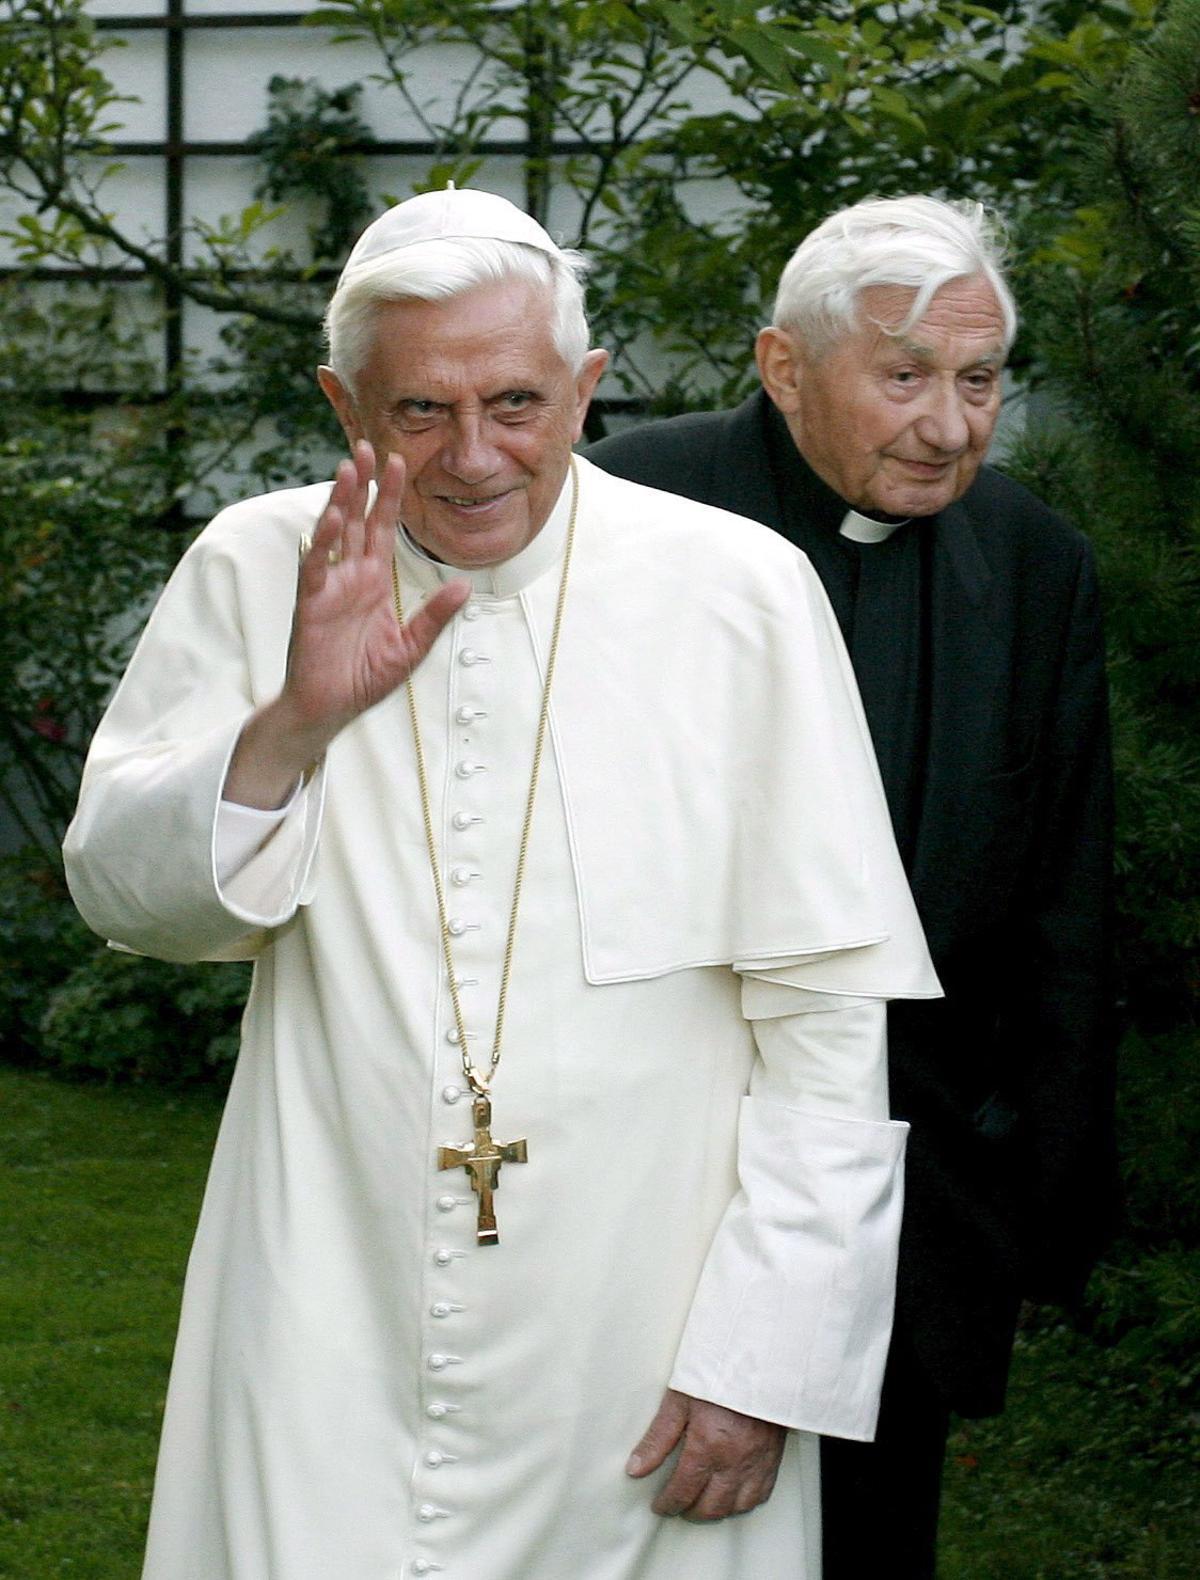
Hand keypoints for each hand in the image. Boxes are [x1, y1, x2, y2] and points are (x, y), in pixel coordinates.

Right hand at [225, 440, 468, 807]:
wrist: (331, 707)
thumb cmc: (365, 677)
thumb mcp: (411, 646)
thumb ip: (434, 616)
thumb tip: (463, 586)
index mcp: (374, 580)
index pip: (384, 528)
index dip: (390, 496)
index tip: (399, 461)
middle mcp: (351, 576)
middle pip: (358, 519)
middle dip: (364, 483)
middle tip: (368, 445)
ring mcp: (330, 587)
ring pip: (335, 533)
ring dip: (341, 501)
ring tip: (348, 468)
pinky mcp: (312, 604)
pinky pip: (317, 568)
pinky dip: (323, 545)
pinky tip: (331, 519)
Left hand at [626, 1389, 785, 1522]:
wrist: (758, 1358)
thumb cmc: (717, 1373)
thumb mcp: (679, 1400)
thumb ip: (658, 1438)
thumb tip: (635, 1469)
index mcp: (707, 1446)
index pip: (683, 1491)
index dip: (668, 1504)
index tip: (660, 1505)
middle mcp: (733, 1461)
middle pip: (710, 1508)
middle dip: (690, 1511)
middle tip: (678, 1505)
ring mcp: (756, 1462)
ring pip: (736, 1507)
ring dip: (717, 1511)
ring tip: (702, 1503)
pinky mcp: (772, 1458)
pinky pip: (761, 1495)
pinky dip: (744, 1502)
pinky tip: (733, 1496)